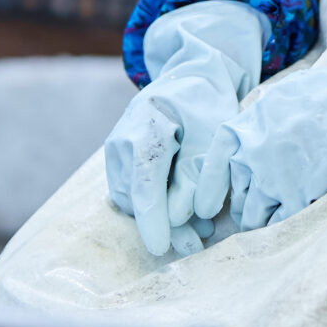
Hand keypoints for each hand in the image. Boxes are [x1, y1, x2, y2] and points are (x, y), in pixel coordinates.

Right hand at [102, 1, 265, 255]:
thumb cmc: (204, 105)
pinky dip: (155, 207)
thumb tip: (179, 218)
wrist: (188, 79)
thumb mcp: (211, 136)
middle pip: (137, 197)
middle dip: (166, 226)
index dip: (152, 219)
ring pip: (133, 200)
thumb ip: (194, 177)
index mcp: (145, 128)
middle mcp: (120, 142)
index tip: (160, 248)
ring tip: (198, 234)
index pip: (145, 183)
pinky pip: (133, 193)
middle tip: (198, 246)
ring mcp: (115, 153)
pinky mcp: (119, 163)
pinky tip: (182, 217)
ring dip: (162, 219)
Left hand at [194, 22, 326, 230]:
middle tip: (261, 213)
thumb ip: (259, 126)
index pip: (213, 168)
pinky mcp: (302, 197)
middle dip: (248, 208)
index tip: (206, 210)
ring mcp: (276, 178)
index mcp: (246, 126)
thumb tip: (245, 150)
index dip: (209, 192)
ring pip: (256, 218)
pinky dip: (288, 229)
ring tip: (282, 223)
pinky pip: (283, 225)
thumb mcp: (283, 98)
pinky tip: (299, 226)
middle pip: (239, 198)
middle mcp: (254, 154)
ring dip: (266, 222)